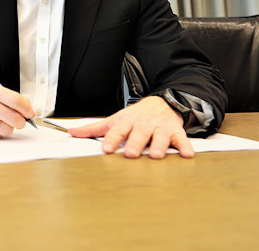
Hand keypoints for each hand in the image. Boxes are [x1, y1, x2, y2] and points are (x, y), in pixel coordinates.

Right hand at [0, 85, 34, 138]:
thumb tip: (29, 111)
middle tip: (19, 121)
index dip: (27, 109)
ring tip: (1, 122)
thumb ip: (12, 99)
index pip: (17, 101)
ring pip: (8, 130)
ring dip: (8, 128)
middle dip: (21, 122)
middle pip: (15, 119)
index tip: (30, 113)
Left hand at [68, 96, 193, 158]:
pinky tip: (186, 155)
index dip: (112, 140)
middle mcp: (143, 125)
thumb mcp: (114, 120)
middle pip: (139, 134)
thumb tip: (71, 132)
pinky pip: (182, 139)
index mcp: (126, 122)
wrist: (161, 103)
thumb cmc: (135, 116)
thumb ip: (94, 129)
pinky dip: (185, 147)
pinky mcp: (175, 132)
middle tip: (131, 154)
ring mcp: (160, 128)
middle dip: (135, 144)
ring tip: (156, 155)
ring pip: (160, 137)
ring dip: (159, 146)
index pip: (117, 131)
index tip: (107, 149)